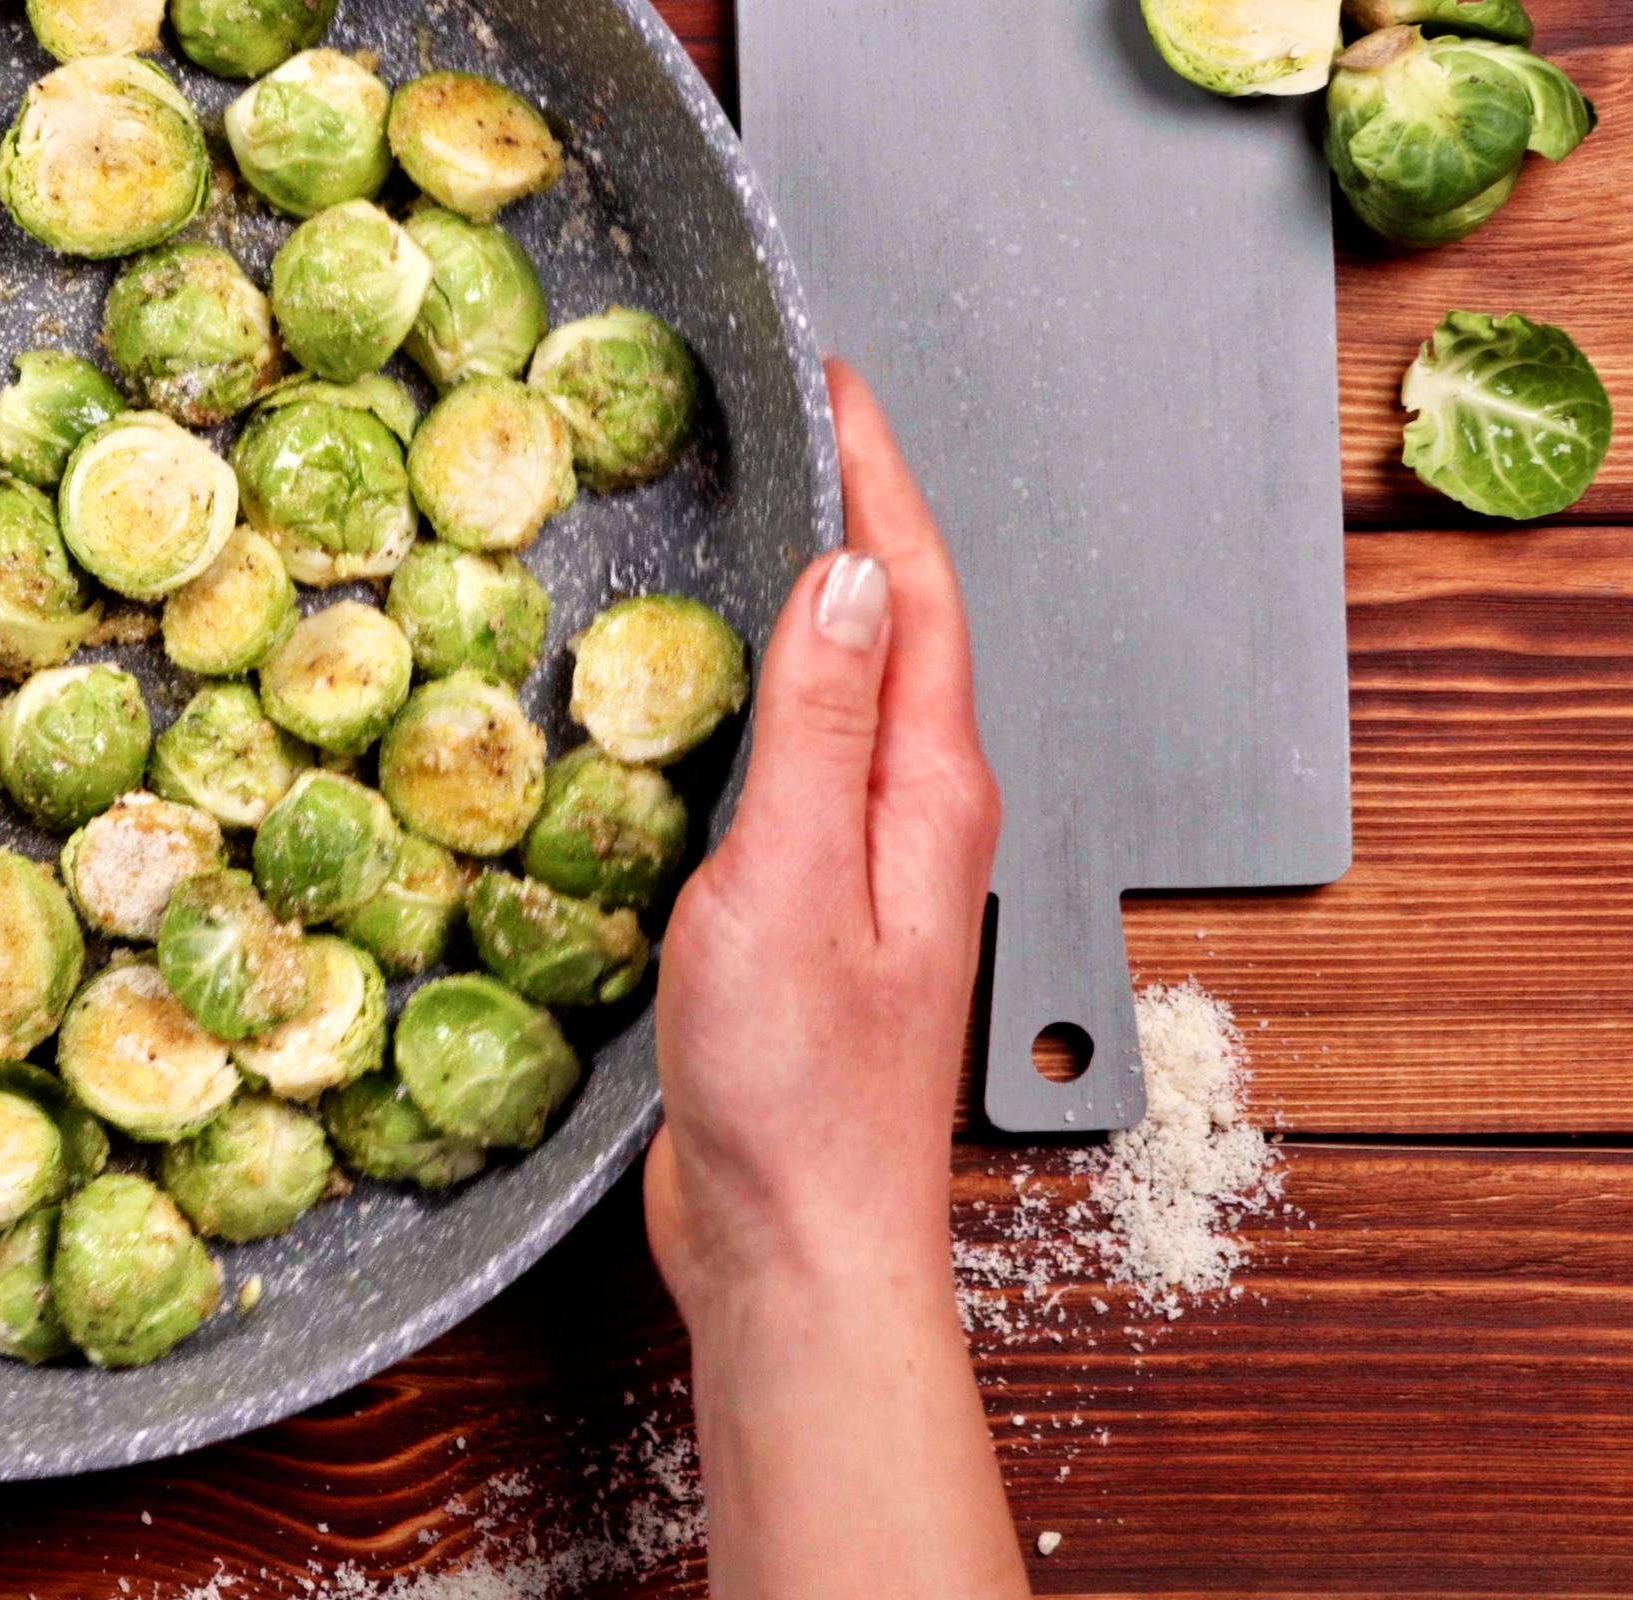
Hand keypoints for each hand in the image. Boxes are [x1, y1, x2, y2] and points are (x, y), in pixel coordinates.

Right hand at [642, 361, 1025, 1597]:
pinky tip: (701, 696)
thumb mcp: (791, 882)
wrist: (797, 1251)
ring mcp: (873, 868)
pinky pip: (804, 760)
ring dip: (808, 600)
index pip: (916, 591)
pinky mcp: (816, 914)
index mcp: (931, 794)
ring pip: (852, 691)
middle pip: (898, 626)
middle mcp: (920, 819)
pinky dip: (764, 693)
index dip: (877, 475)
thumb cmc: (798, 1096)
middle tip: (782, 423)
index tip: (833, 381)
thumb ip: (820, 726)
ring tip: (741, 520)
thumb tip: (845, 575)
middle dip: (850, 512)